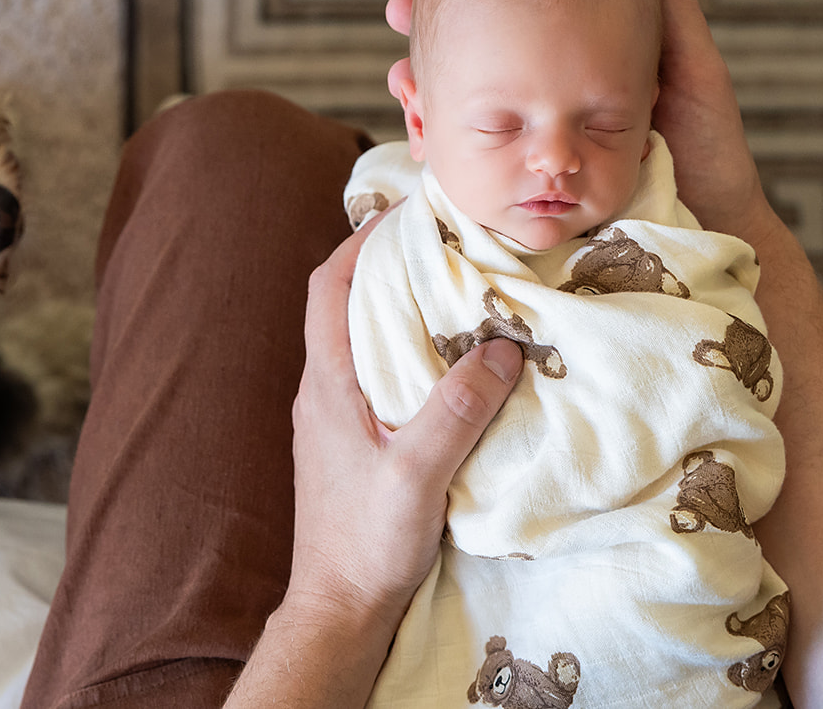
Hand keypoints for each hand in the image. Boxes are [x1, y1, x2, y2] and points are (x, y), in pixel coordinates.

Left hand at [284, 213, 522, 631]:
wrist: (337, 609)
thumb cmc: (365, 543)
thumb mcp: (417, 474)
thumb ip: (456, 411)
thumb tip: (501, 347)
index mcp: (325, 385)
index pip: (329, 287)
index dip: (360, 242)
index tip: (404, 213)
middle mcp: (322, 392)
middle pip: (346, 305)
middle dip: (388, 266)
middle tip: (444, 243)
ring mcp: (333, 418)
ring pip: (362, 342)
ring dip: (399, 310)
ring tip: (456, 292)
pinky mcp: (351, 444)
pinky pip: (376, 377)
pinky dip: (408, 353)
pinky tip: (450, 365)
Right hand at [385, 0, 781, 243]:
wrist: (713, 224)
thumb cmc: (709, 145)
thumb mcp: (691, 67)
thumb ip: (666, 2)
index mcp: (577, 58)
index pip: (517, 8)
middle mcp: (548, 92)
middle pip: (474, 52)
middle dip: (429, 28)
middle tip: (399, 9)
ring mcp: (535, 135)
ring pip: (461, 103)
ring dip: (423, 86)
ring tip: (403, 80)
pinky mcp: (529, 179)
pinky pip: (474, 158)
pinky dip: (440, 144)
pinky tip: (420, 139)